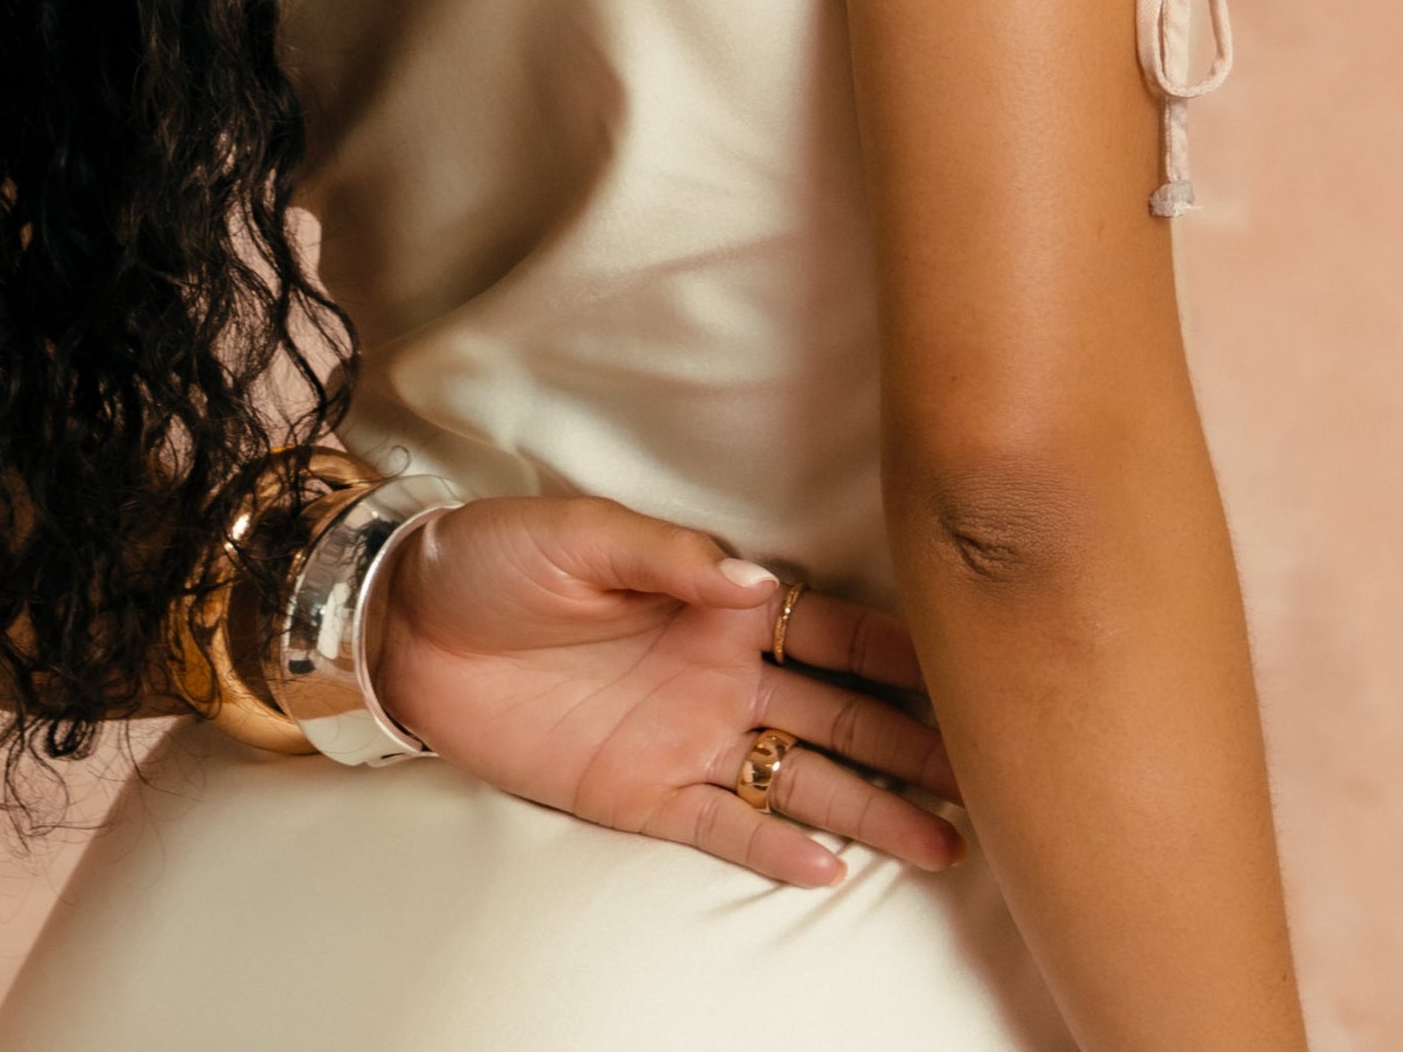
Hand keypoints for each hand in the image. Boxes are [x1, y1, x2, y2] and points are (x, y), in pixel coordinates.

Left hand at [363, 495, 964, 888]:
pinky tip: (832, 867)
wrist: (411, 625)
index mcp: (714, 603)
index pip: (829, 626)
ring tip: (946, 839)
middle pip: (837, 714)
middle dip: (911, 741)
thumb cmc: (497, 559)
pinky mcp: (640, 791)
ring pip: (801, 779)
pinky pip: (722, 825)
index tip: (974, 664)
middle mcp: (718, 674)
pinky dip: (775, 846)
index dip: (898, 648)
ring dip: (868, 808)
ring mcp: (685, 737)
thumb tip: (758, 581)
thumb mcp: (580, 535)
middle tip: (991, 771)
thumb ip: (671, 560)